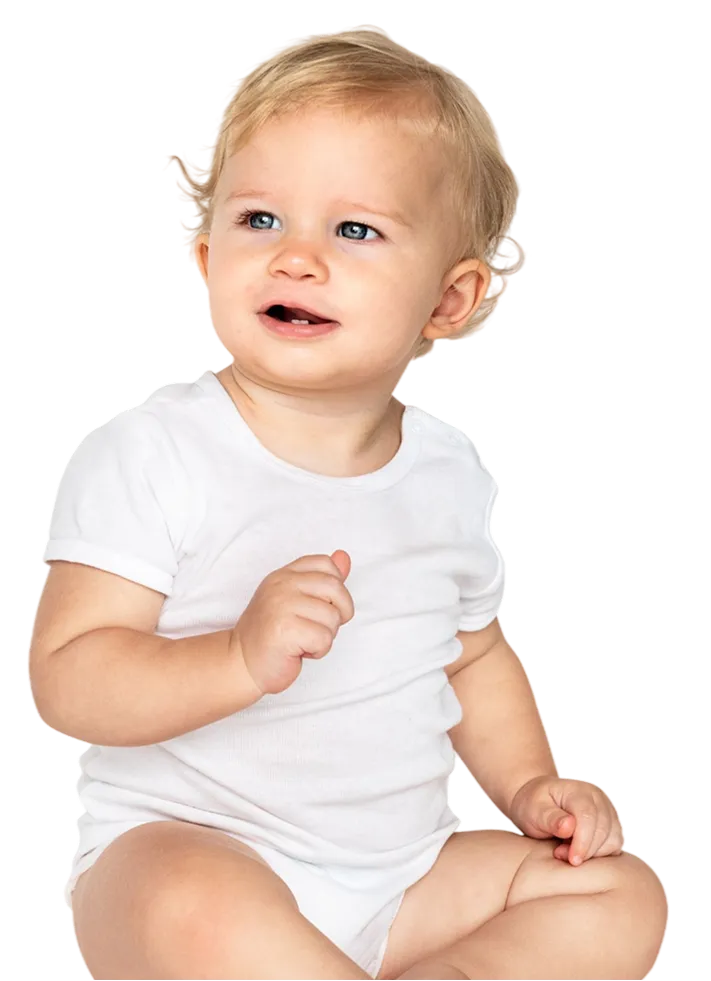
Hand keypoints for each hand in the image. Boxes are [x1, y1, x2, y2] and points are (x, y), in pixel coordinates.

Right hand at [230, 549, 353, 695]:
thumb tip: (344, 556)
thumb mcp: (296, 598)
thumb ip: (321, 578)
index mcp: (285, 575)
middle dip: (338, 613)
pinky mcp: (284, 630)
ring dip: (325, 636)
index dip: (336, 588)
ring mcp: (281, 605)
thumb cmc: (272, 633)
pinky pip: (324, 638)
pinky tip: (299, 650)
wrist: (241, 662)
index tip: (322, 605)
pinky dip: (318, 650)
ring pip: (333, 617)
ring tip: (303, 639)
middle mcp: (282, 585)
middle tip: (318, 627)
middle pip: (335, 588)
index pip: (326, 564)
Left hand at [508, 775, 625, 865]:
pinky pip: (614, 846)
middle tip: (559, 854)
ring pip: (613, 841)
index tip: (572, 860)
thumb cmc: (533, 805)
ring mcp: (607, 811)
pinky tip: (578, 852)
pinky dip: (599, 855)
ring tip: (566, 851)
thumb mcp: (533, 810)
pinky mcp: (610, 826)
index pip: (589, 817)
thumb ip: (550, 818)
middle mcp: (598, 799)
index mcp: (578, 791)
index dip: (583, 842)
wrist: (538, 801)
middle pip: (603, 831)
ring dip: (593, 854)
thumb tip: (569, 826)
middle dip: (585, 850)